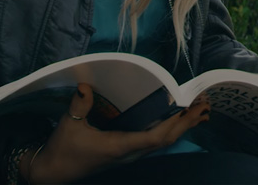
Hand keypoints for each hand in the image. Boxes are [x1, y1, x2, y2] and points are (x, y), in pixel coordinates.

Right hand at [23, 83, 209, 183]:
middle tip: (205, 104)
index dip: (174, 124)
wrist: (52, 173)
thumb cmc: (63, 149)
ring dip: (182, 127)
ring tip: (200, 111)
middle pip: (166, 140)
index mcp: (119, 147)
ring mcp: (129, 155)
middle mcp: (129, 153)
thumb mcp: (69, 125)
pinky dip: (170, 130)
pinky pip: (154, 142)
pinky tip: (177, 122)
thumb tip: (85, 84)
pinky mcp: (125, 153)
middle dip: (187, 123)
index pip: (154, 137)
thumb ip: (79, 105)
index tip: (189, 109)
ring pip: (162, 142)